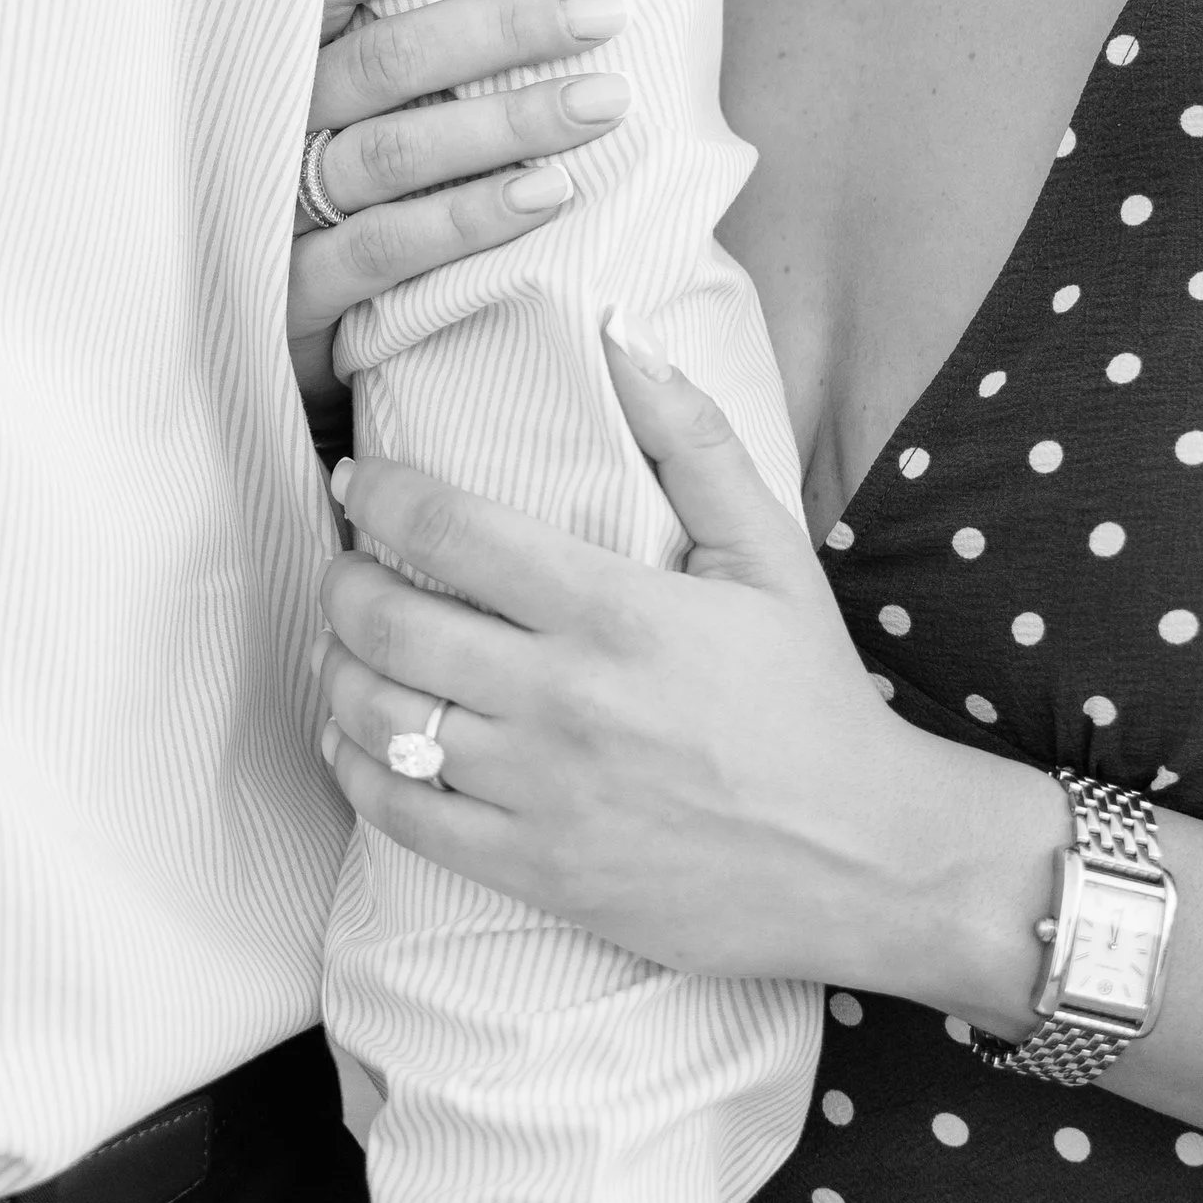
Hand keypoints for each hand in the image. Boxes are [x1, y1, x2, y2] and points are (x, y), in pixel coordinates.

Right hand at [289, 0, 629, 442]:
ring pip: (394, 151)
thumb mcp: (324, 98)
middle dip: (503, 30)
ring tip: (602, 103)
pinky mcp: (287, 297)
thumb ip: (382, 35)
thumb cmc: (312, 181)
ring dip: (507, 123)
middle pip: (383, 62)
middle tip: (604, 13)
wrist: (230, 328)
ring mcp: (270, 209)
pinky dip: (469, 218)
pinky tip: (549, 195)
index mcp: (269, 53)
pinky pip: (386, 249)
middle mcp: (263, 121)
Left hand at [317, 316, 1055, 1000]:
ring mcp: (545, 794)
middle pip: (391, 621)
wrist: (866, 862)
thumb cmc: (812, 695)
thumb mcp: (770, 551)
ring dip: (336, 668)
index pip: (450, 530)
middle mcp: (567, 700)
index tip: (360, 478)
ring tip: (340, 640)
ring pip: (381, 718)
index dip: (380, 493)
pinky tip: (355, 736)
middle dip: (341, 578)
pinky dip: (357, 768)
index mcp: (617, 611)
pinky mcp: (538, 873)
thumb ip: (691, 435)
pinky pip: (405, 818)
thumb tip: (619, 329)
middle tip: (342, 558)